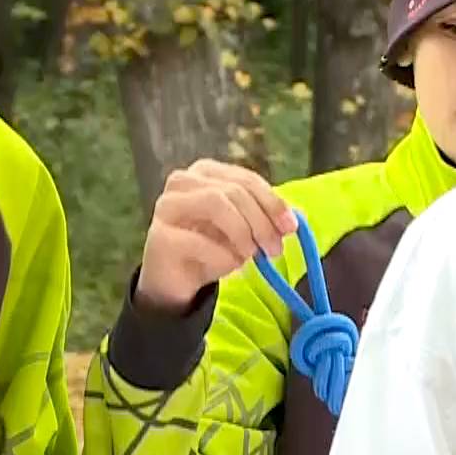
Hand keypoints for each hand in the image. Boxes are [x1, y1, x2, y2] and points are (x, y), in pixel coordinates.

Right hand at [135, 159, 296, 313]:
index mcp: (205, 172)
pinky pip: (199, 241)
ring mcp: (167, 206)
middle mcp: (182, 181)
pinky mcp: (159, 237)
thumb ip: (264, 218)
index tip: (291, 227)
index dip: (272, 202)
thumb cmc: (209, 249)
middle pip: (233, 190)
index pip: (246, 179)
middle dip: (261, 221)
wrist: (174, 281)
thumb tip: (296, 218)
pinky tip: (231, 267)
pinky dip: (223, 256)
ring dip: (242, 233)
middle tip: (274, 250)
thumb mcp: (242, 230)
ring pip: (215, 203)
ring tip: (251, 256)